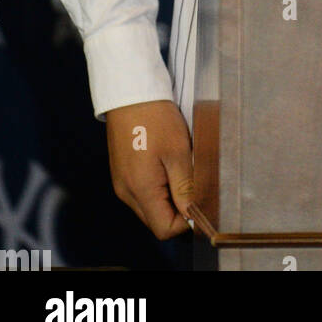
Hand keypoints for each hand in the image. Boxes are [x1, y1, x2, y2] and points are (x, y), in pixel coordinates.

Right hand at [105, 99, 193, 239]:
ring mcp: (121, 183)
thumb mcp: (178, 151)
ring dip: (168, 195)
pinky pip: (142, 191)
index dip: (185, 222)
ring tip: (179, 167)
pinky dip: (157, 185)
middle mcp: (126, 192)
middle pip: (156, 220)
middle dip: (178, 208)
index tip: (199, 200)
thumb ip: (185, 187)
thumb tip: (193, 215)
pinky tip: (166, 162)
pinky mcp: (121, 172)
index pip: (164, 229)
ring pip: (149, 206)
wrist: (130, 92)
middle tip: (192, 180)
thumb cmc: (155, 118)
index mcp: (140, 190)